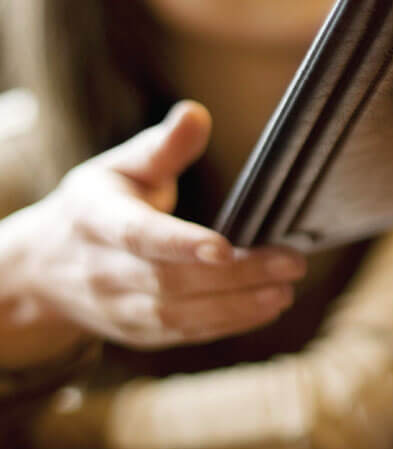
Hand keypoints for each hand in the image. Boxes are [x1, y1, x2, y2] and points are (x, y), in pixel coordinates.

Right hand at [9, 101, 304, 351]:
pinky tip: (267, 306)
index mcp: (94, 220)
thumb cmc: (98, 204)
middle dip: (234, 276)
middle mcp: (103, 271)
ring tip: (285, 290)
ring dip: (237, 307)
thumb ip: (162, 146)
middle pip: (170, 280)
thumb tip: (196, 114)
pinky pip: (183, 334)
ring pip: (178, 316)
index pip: (138, 236)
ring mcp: (117, 309)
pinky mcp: (136, 333)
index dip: (180, 244)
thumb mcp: (119, 167)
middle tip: (291, 263)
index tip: (226, 247)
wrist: (45, 267)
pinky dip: (227, 325)